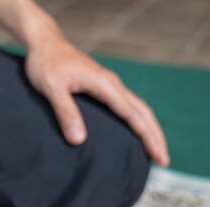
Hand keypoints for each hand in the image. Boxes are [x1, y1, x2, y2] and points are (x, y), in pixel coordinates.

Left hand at [25, 31, 169, 165]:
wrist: (45, 43)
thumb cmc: (46, 64)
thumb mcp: (52, 88)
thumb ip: (66, 113)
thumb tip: (79, 141)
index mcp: (105, 85)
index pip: (134, 115)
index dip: (148, 137)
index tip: (159, 156)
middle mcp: (112, 84)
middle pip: (143, 112)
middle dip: (156, 136)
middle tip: (164, 160)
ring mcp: (109, 85)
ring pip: (138, 108)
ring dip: (149, 128)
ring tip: (155, 150)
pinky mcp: (103, 87)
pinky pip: (127, 105)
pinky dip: (137, 120)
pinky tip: (135, 132)